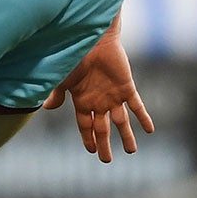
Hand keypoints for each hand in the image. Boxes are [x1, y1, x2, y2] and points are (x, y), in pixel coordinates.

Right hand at [43, 27, 152, 162]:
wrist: (92, 38)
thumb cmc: (73, 56)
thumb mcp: (62, 78)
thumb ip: (57, 94)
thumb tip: (47, 108)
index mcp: (82, 101)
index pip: (85, 125)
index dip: (88, 138)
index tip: (90, 150)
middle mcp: (99, 101)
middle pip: (102, 128)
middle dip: (104, 144)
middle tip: (106, 160)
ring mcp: (113, 95)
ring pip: (121, 121)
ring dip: (126, 135)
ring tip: (131, 150)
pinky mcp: (127, 87)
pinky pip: (137, 106)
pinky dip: (143, 118)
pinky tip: (150, 130)